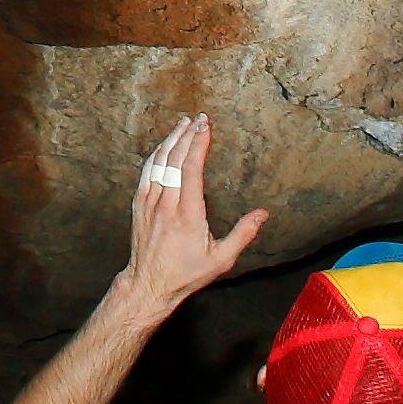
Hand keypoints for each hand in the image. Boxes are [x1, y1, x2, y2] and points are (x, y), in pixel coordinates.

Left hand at [120, 115, 267, 316]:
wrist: (149, 284)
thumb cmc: (186, 273)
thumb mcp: (222, 259)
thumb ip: (243, 234)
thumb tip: (263, 214)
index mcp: (187, 214)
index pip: (191, 168)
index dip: (199, 144)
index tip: (206, 127)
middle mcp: (166, 204)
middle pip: (175, 159)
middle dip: (188, 135)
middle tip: (199, 119)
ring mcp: (149, 202)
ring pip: (158, 162)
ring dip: (171, 140)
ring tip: (183, 124)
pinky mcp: (139, 204)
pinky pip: (146, 172)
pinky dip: (156, 154)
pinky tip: (164, 146)